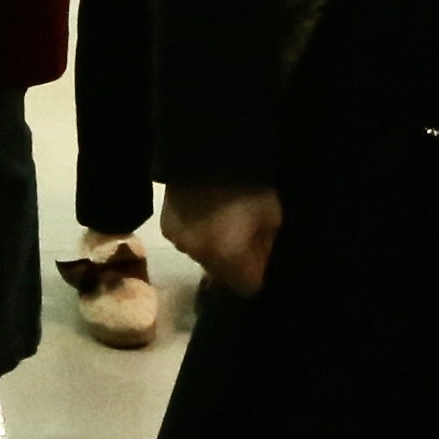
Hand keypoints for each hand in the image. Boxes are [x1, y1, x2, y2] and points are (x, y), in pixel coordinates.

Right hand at [163, 182, 282, 296]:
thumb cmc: (247, 184)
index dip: (257, 274)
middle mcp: (201, 257)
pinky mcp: (167, 228)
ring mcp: (180, 244)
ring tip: (220, 220)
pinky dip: (196, 233)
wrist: (206, 151)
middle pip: (222, 275)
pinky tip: (201, 212)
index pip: (247, 288)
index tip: (260, 258)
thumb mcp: (272, 215)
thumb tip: (260, 255)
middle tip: (242, 235)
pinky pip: (187, 242)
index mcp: (229, 257)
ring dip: (213, 247)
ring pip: (203, 258)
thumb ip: (266, 244)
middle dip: (234, 262)